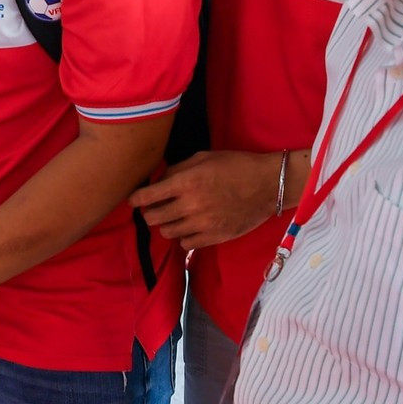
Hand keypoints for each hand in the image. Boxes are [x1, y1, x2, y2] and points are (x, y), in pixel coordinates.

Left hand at [130, 150, 284, 251]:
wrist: (269, 184)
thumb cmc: (236, 165)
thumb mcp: (203, 158)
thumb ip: (178, 170)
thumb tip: (159, 180)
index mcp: (187, 183)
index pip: (148, 196)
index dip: (136, 199)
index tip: (133, 200)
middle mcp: (191, 205)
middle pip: (153, 218)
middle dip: (149, 212)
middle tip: (154, 208)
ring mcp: (203, 224)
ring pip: (167, 233)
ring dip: (166, 225)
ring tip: (173, 217)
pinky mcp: (214, 237)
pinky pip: (186, 244)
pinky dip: (183, 237)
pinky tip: (189, 227)